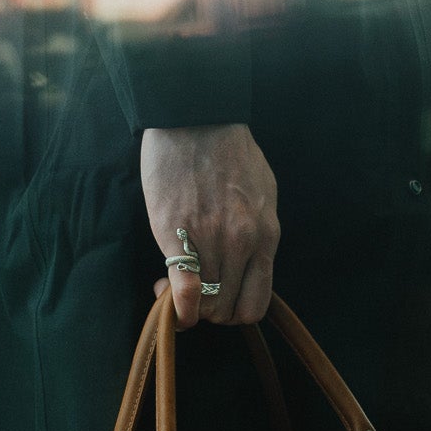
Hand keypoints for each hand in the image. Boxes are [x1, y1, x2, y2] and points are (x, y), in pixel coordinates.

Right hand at [140, 124, 278, 329]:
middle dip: (208, 311)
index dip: (234, 312)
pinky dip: (176, 307)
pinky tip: (163, 295)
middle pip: (227, 310)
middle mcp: (243, 245)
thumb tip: (249, 264)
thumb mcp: (263, 194)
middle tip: (193, 293)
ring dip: (188, 304)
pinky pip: (184, 291)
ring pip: (204, 304)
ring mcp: (211, 241)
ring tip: (173, 284)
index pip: (256, 304)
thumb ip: (258, 233)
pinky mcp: (178, 235)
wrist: (196, 118)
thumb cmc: (229, 152)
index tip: (218, 299)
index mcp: (266, 236)